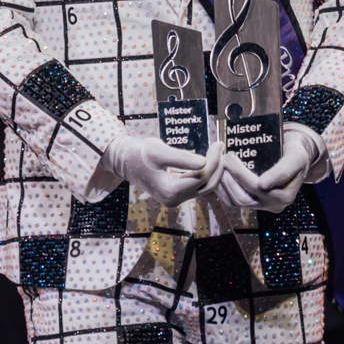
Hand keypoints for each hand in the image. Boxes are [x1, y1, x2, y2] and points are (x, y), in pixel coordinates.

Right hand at [103, 132, 224, 205]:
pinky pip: (195, 185)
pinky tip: (208, 159)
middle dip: (217, 166)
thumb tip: (205, 162)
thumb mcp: (159, 151)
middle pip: (206, 185)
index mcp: (170, 191)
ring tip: (217, 151)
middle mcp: (174, 199)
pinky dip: (203, 173)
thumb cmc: (138, 152)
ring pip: (202, 186)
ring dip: (212, 170)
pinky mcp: (174, 193)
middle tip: (221, 146)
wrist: (122, 159)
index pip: (202, 177)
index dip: (214, 160)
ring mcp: (174, 198)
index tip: (219, 144)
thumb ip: (182, 158)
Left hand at [214, 125, 323, 212]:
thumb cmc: (295, 153)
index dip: (240, 174)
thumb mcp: (296, 156)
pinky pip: (234, 202)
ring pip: (237, 202)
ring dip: (224, 185)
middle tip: (222, 160)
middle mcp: (274, 204)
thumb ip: (284, 170)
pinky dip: (223, 190)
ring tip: (219, 167)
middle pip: (244, 198)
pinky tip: (219, 176)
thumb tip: (263, 185)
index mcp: (285, 196)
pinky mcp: (253, 204)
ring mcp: (262, 206)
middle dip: (230, 179)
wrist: (294, 156)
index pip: (258, 187)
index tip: (229, 157)